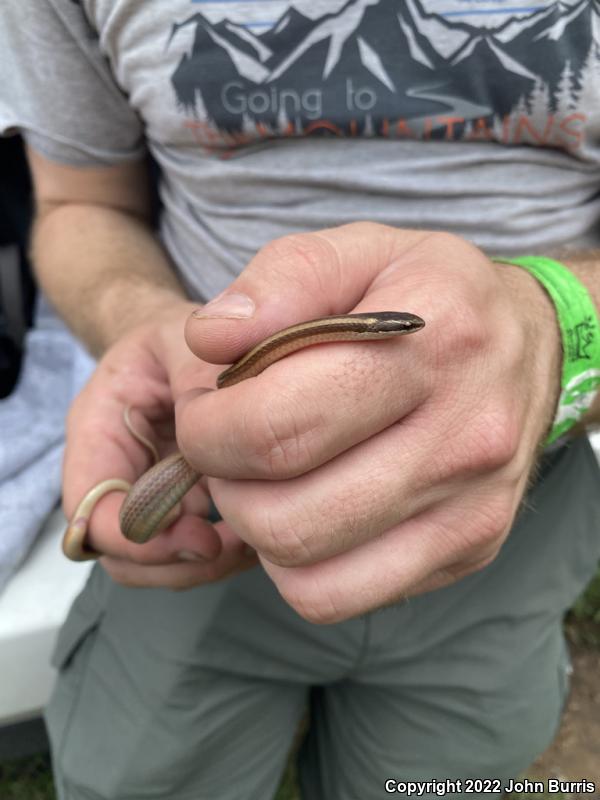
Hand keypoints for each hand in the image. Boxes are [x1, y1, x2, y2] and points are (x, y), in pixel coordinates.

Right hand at [63, 300, 255, 588]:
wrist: (188, 344)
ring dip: (201, 564)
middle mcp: (114, 472)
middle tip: (229, 545)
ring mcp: (145, 494)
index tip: (201, 532)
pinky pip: (187, 551)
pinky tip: (256, 530)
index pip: (91, 511)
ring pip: (153, 562)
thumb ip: (195, 377)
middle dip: (173, 561)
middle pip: (119, 552)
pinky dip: (222, 554)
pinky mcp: (178, 505)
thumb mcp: (185, 338)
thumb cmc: (179, 338)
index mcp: (98, 431)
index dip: (140, 537)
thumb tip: (215, 436)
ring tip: (249, 539)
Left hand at [180, 223, 560, 621]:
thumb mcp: (362, 249)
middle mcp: (464, 438)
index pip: (278, 427)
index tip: (205, 406)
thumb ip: (281, 279)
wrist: (534, 345)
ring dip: (256, 528)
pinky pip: (341, 596)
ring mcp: (472, 508)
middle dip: (224, 482)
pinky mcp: (469, 549)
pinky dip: (297, 566)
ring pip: (307, 571)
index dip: (207, 428)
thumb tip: (209, 339)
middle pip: (286, 515)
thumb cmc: (432, 296)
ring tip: (267, 475)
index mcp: (432, 346)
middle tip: (228, 443)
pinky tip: (307, 510)